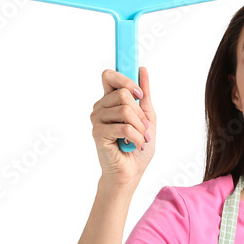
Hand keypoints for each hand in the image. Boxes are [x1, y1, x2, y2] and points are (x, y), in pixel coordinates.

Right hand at [90, 67, 155, 186]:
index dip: (125, 79)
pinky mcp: (98, 133)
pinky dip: (136, 138)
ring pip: (125, 110)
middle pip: (123, 93)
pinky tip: (135, 145)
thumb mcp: (147, 118)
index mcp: (109, 101)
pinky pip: (124, 127)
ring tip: (140, 139)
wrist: (131, 172)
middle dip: (140, 113)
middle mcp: (100, 108)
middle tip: (143, 128)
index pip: (109, 76)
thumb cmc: (137, 147)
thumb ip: (144, 96)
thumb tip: (142, 70)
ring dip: (140, 128)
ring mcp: (97, 120)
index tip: (139, 94)